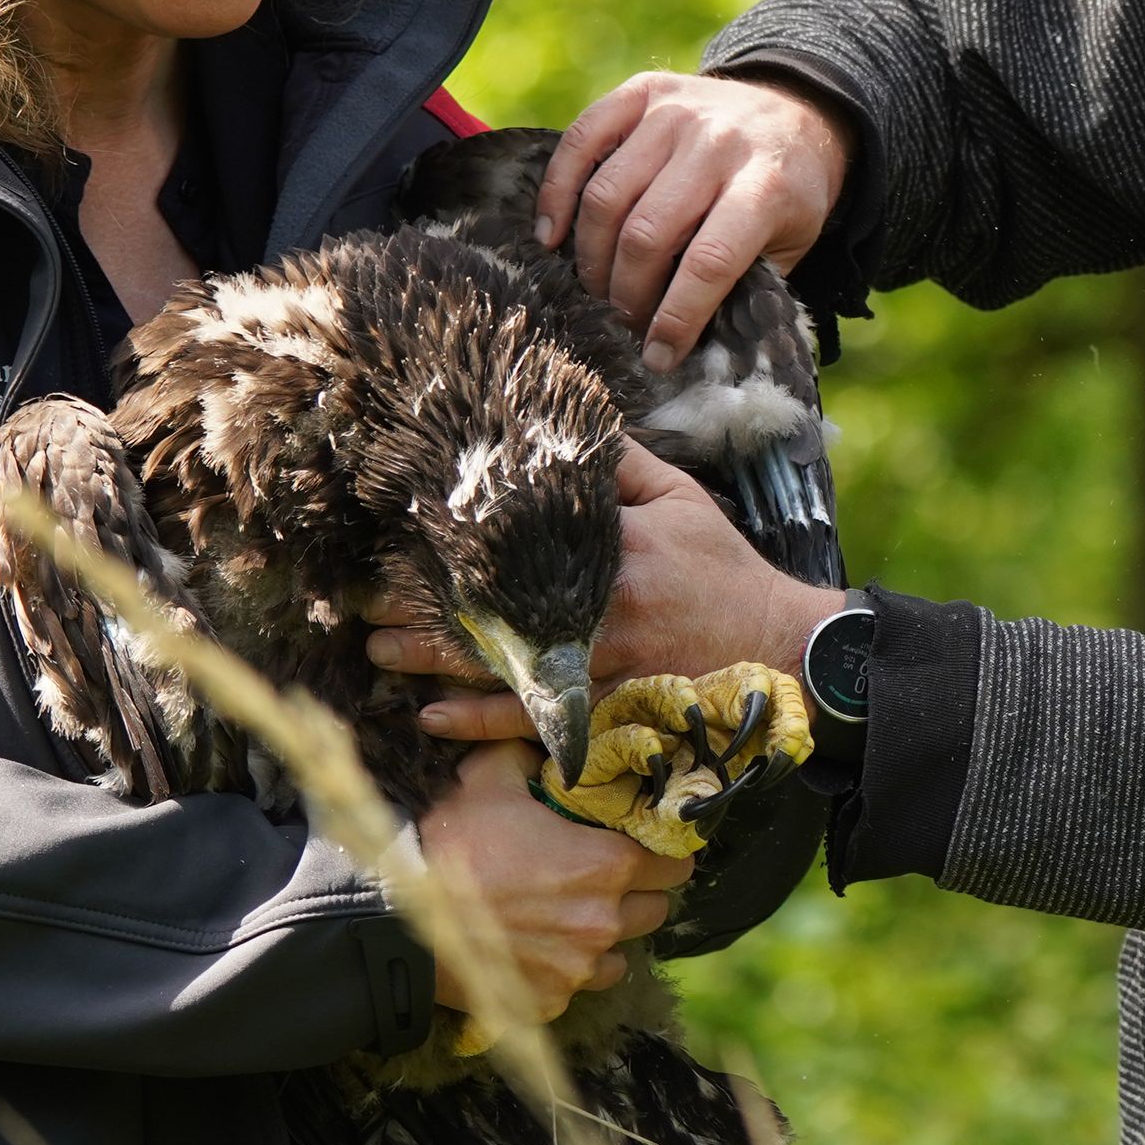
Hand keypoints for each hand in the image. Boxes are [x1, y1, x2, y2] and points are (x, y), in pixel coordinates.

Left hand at [376, 449, 842, 745]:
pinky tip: (429, 718)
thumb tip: (563, 422)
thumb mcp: (683, 500)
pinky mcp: (606, 710)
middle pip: (493, 604)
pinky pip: (531, 721)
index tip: (405, 533)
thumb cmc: (725, 571)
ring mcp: (602, 664)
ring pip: (501, 664)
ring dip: (432, 662)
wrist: (780, 652)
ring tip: (377, 653)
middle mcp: (602, 606)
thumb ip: (621, 463)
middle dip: (423, 606)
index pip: (523, 532)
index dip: (459, 537)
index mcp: (616, 545)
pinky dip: (477, 722)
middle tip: (363, 606)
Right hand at [407, 742, 693, 1021]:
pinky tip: (534, 948)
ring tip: (566, 916)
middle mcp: (604, 921)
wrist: (398, 915)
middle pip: (655, 910)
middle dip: (636, 894)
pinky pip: (577, 986)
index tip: (643, 848)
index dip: (662, 852)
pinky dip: (565, 970)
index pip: (676, 863)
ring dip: (603, 936)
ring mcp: (578, 968)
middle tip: (600, 879)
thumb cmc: (451, 842)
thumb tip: (549, 739)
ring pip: (619, 955)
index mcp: (608, 864)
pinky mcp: (551, 1002)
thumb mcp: (491, 776)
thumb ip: (532, 753)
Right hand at [536, 71, 850, 369]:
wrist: (798, 112)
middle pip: (648, 232)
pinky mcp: (644, 92)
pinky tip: (552, 234)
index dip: (677, 317)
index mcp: (766, 185)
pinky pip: (582, 138)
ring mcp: (678, 113)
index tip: (657, 356)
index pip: (710, 260)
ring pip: (607, 194)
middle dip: (627, 294)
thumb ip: (747, 284)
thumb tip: (687, 345)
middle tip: (623, 323)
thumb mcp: (792, 243)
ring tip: (597, 288)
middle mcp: (719, 143)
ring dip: (592, 256)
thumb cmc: (787, 193)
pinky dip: (557, 191)